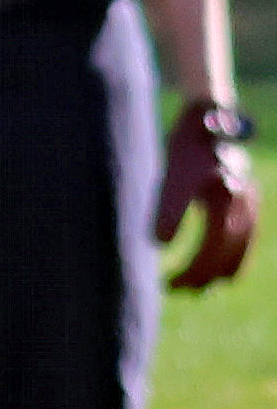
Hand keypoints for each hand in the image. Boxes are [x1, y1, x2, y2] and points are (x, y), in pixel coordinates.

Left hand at [155, 103, 257, 292]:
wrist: (207, 119)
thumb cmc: (186, 146)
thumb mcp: (171, 177)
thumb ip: (168, 209)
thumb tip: (160, 244)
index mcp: (226, 198)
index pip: (213, 248)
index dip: (193, 271)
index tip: (169, 284)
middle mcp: (244, 201)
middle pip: (229, 253)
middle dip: (203, 276)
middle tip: (175, 290)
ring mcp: (249, 201)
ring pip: (241, 248)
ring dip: (218, 271)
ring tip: (195, 288)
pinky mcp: (247, 199)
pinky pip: (246, 237)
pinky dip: (232, 256)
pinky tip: (216, 268)